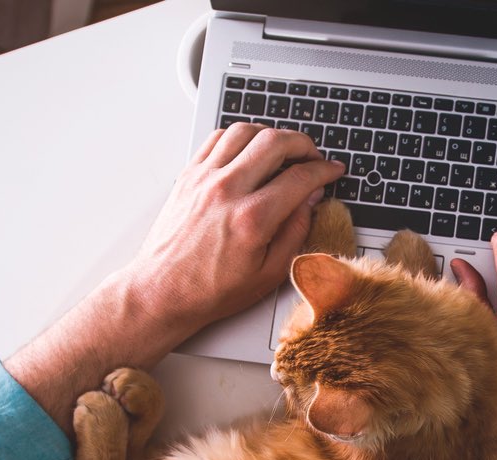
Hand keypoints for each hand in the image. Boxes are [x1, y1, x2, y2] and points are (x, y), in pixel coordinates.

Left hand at [120, 124, 344, 334]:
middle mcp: (228, 191)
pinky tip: (249, 151)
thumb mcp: (269, 274)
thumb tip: (311, 200)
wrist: (163, 292)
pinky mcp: (188, 176)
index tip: (333, 171)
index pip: (300, 177)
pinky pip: (217, 138)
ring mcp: (204, 179)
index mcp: (253, 219)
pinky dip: (239, 137)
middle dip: (303, 144)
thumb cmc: (212, 289)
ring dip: (271, 135)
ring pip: (245, 131)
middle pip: (275, 141)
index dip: (324, 170)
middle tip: (313, 157)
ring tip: (283, 150)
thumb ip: (296, 231)